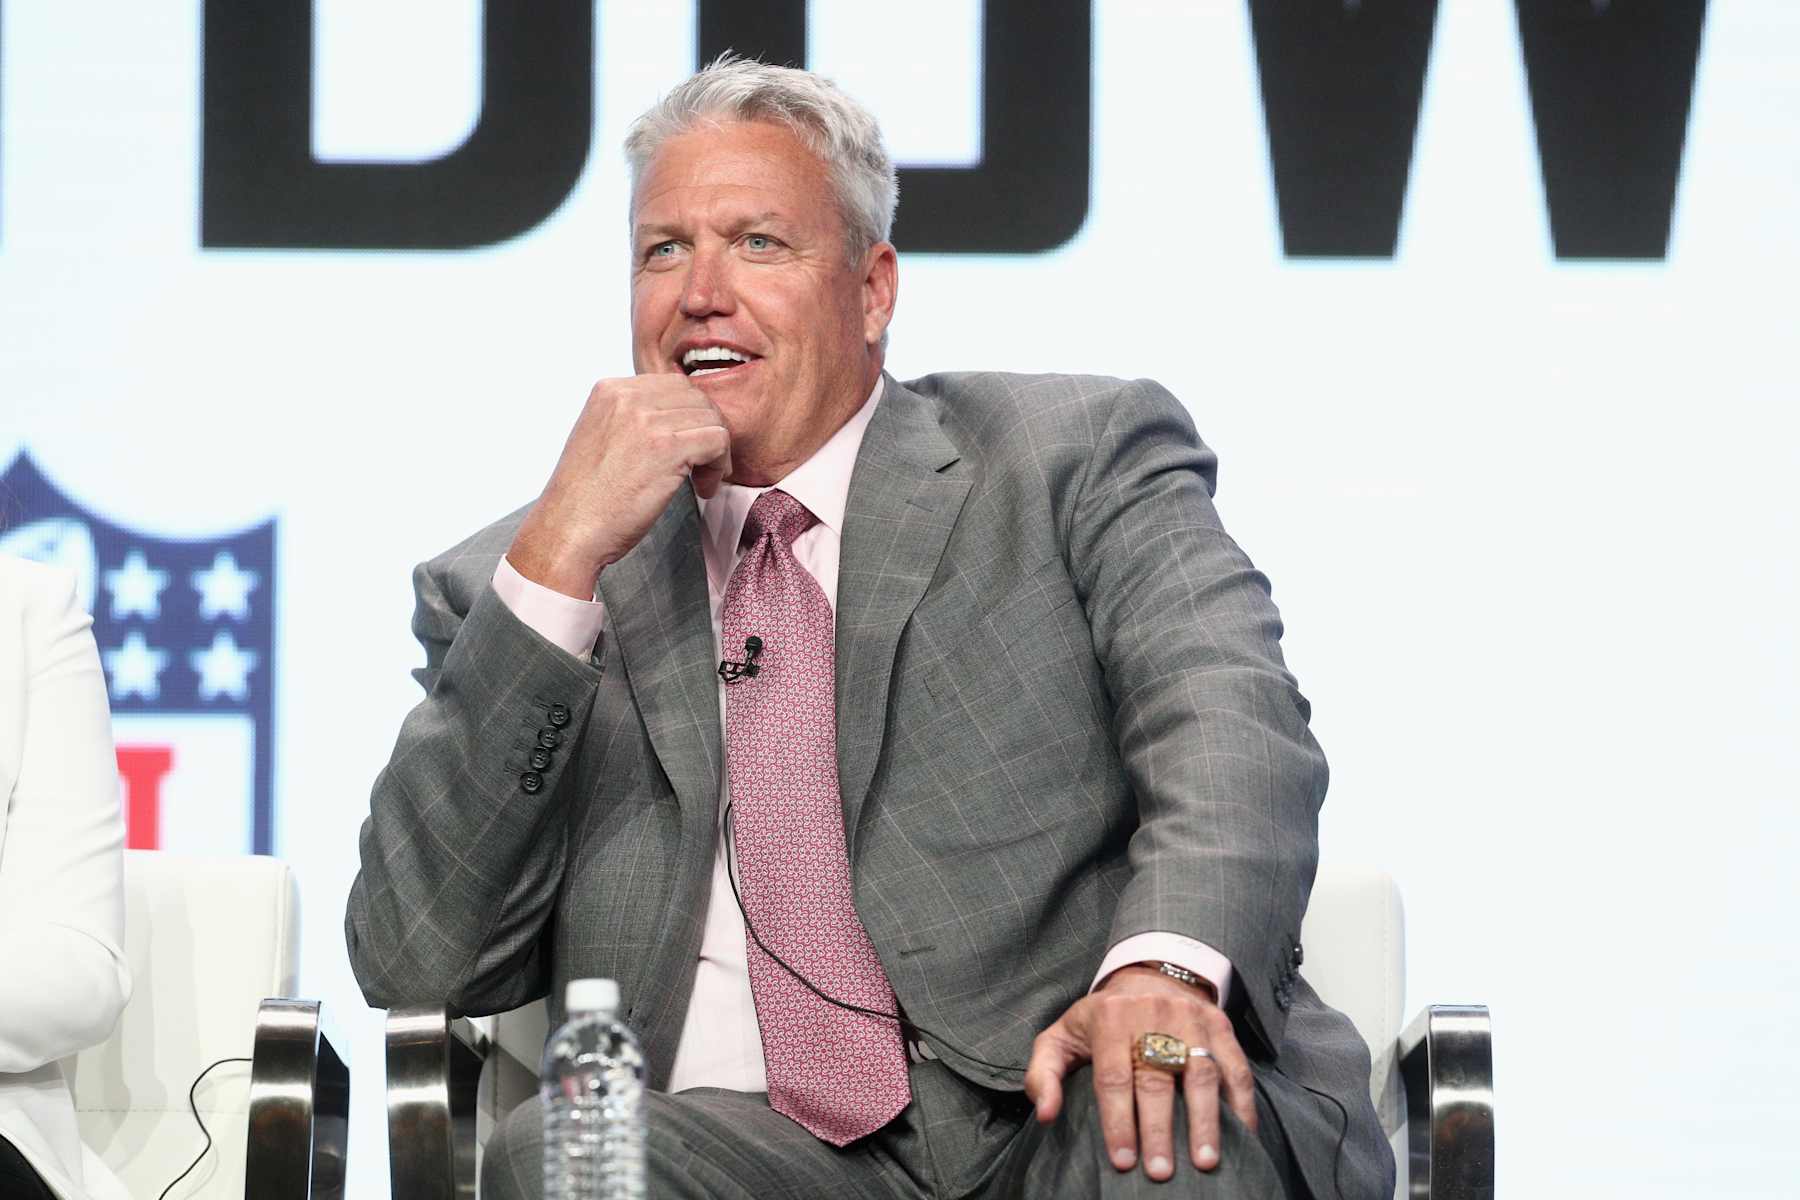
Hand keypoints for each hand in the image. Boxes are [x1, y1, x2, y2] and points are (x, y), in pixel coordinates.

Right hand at [509, 376, 731, 597]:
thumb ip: (633, 420)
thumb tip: (677, 421)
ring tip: (700, 482)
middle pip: (696, 398)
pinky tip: (703, 489)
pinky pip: (718, 439)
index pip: (673, 386)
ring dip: (715, 452)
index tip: (687, 449)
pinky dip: (719, 465)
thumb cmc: (586, 499)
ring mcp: (647, 420)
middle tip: (701, 467)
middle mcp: (627, 396)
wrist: (568, 531)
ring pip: (712, 418)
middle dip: (706, 430)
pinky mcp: (667, 447)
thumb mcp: (602, 439)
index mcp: (609, 390)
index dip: (689, 419)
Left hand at [1024, 965, 1256, 1181]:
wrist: (1147, 975)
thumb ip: (1045, 1073)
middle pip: (1157, 1078)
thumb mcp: (1061, 1036)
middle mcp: (1153, 1014)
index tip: (1124, 1161)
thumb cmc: (1100, 1021)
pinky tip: (1242, 1135)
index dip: (1118, 1121)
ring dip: (1205, 1120)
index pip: (1114, 1076)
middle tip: (1161, 1172)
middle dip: (1159, 1129)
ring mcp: (1191, 1018)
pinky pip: (1236, 1066)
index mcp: (1110, 1018)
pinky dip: (1242, 1103)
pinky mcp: (1220, 1024)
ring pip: (1201, 1072)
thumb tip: (1046, 1114)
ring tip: (1205, 1161)